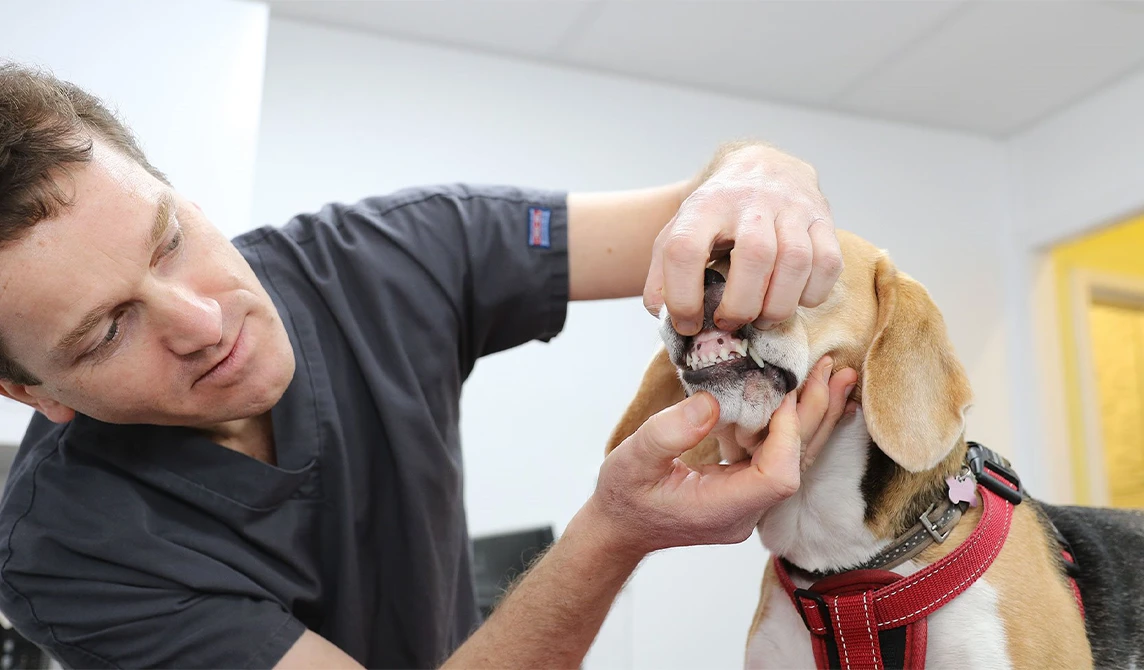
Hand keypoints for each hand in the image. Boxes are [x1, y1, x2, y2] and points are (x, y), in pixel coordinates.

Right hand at [587, 357, 855, 558]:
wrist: (620, 527)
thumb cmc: (623, 496)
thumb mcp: (632, 460)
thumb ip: (669, 433)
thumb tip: (711, 401)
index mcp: (722, 509)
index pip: (778, 477)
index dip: (788, 433)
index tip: (781, 391)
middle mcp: (746, 511)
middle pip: (798, 464)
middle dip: (816, 413)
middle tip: (829, 368)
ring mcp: (750, 502)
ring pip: (797, 459)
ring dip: (815, 415)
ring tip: (835, 375)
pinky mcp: (746, 488)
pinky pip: (782, 456)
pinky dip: (797, 424)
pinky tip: (810, 397)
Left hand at [643, 142, 840, 335]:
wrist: (762, 168)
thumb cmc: (718, 214)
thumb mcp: (679, 232)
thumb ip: (662, 275)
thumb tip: (663, 314)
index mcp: (705, 205)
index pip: (685, 248)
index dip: (682, 295)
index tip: (687, 323)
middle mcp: (751, 201)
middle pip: (755, 255)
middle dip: (741, 304)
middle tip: (730, 323)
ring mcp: (793, 207)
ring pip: (796, 261)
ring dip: (778, 305)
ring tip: (761, 319)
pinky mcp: (823, 219)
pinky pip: (828, 264)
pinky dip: (811, 293)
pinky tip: (792, 298)